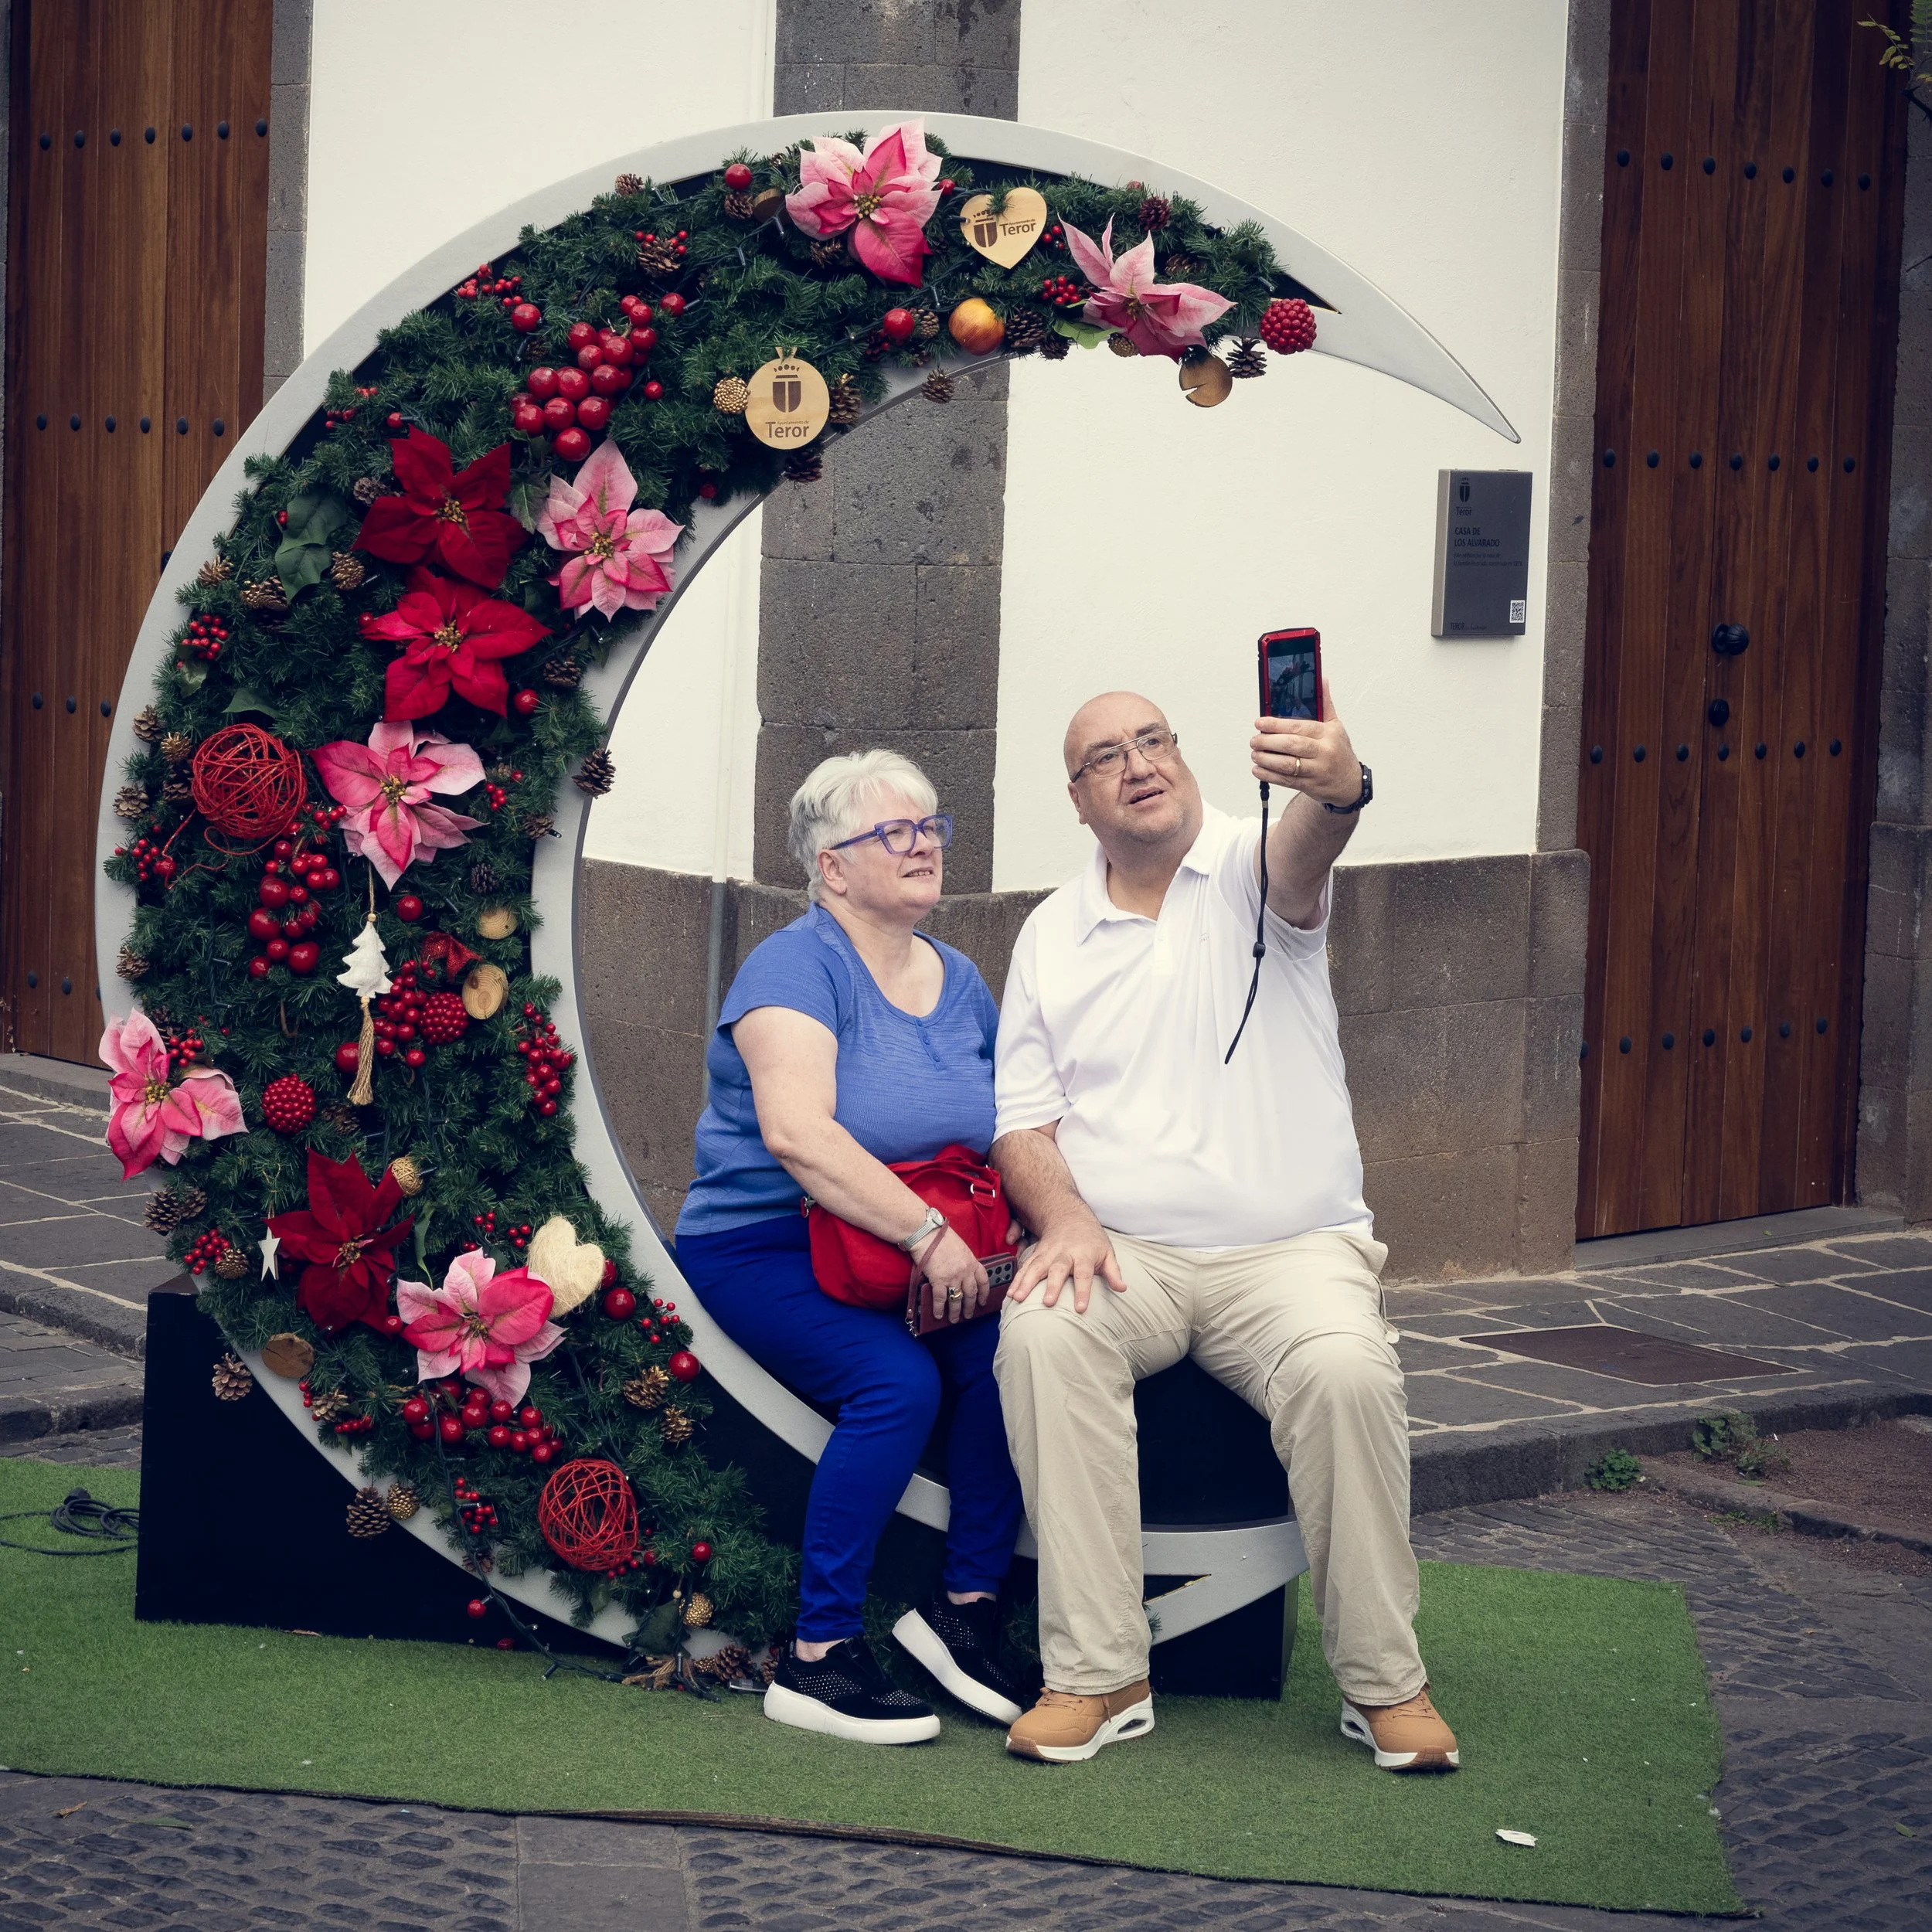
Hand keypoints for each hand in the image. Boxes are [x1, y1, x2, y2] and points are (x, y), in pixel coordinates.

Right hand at [920, 1225, 988, 1324]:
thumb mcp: (960, 1248)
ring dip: (956, 1312)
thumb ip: (965, 1261)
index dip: (984, 1293)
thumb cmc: (941, 1237)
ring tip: (954, 1320)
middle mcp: (965, 1271)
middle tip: (968, 1315)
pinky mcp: (939, 1280)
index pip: (984, 1281)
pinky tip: (938, 1315)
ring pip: (957, 1299)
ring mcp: (953, 1277)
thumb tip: (963, 1272)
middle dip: (970, 1307)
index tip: (983, 1301)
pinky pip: (941, 1299)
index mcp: (972, 1261)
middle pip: (971, 1294)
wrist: (927, 1233)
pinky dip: (939, 1309)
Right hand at [1008, 1207, 1125, 1313]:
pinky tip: (1010, 1294)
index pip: (1084, 1274)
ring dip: (1026, 1283)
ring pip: (1036, 1267)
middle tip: (1047, 1303)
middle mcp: (1064, 1253)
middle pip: (1057, 1270)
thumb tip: (1122, 1289)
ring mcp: (1048, 1253)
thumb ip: (1113, 1272)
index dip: (1083, 1291)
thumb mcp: (1106, 1252)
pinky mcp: (1036, 1254)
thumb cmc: (1091, 1239)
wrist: (1068, 1215)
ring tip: (1017, 1299)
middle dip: (1052, 1286)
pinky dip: (1017, 1280)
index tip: (1080, 1309)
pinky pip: (1025, 1267)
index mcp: (1083, 1254)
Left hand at [1250, 677, 1358, 805]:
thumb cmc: (1339, 751)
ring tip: (1255, 754)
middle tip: (1254, 740)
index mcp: (1329, 734)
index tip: (1260, 723)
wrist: (1348, 783)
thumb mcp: (1336, 726)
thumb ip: (1325, 704)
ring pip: (1287, 765)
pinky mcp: (1309, 785)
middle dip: (1268, 742)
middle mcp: (1324, 751)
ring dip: (1266, 759)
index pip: (1300, 726)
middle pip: (1292, 745)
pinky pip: (1286, 781)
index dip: (1276, 725)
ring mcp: (1317, 770)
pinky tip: (1258, 770)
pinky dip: (1269, 775)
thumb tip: (1321, 680)